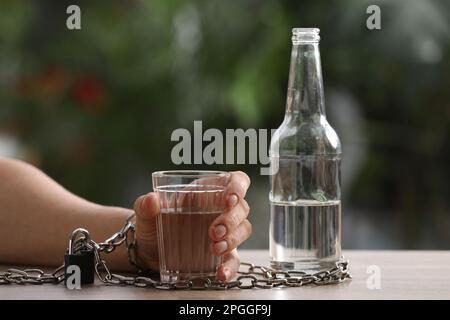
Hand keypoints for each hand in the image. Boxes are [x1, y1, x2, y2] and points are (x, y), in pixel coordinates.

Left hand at [133, 171, 251, 280]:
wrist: (148, 251)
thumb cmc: (153, 224)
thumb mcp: (146, 213)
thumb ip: (145, 205)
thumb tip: (151, 200)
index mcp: (207, 191)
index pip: (236, 180)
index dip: (238, 187)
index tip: (229, 199)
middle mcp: (221, 209)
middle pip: (242, 207)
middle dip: (231, 219)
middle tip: (213, 231)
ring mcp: (225, 231)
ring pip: (243, 230)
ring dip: (233, 239)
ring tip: (214, 248)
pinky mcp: (223, 254)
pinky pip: (235, 259)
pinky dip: (231, 267)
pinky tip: (221, 274)